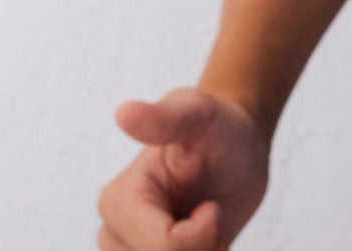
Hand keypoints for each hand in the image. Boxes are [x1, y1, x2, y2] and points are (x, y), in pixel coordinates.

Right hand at [97, 89, 269, 250]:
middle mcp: (116, 232)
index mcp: (118, 200)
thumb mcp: (198, 114)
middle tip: (210, 221)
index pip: (163, 249)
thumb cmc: (218, 127)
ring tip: (209, 237)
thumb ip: (163, 118)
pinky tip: (209, 248)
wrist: (235, 150)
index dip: (202, 237)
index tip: (211, 206)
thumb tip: (122, 113)